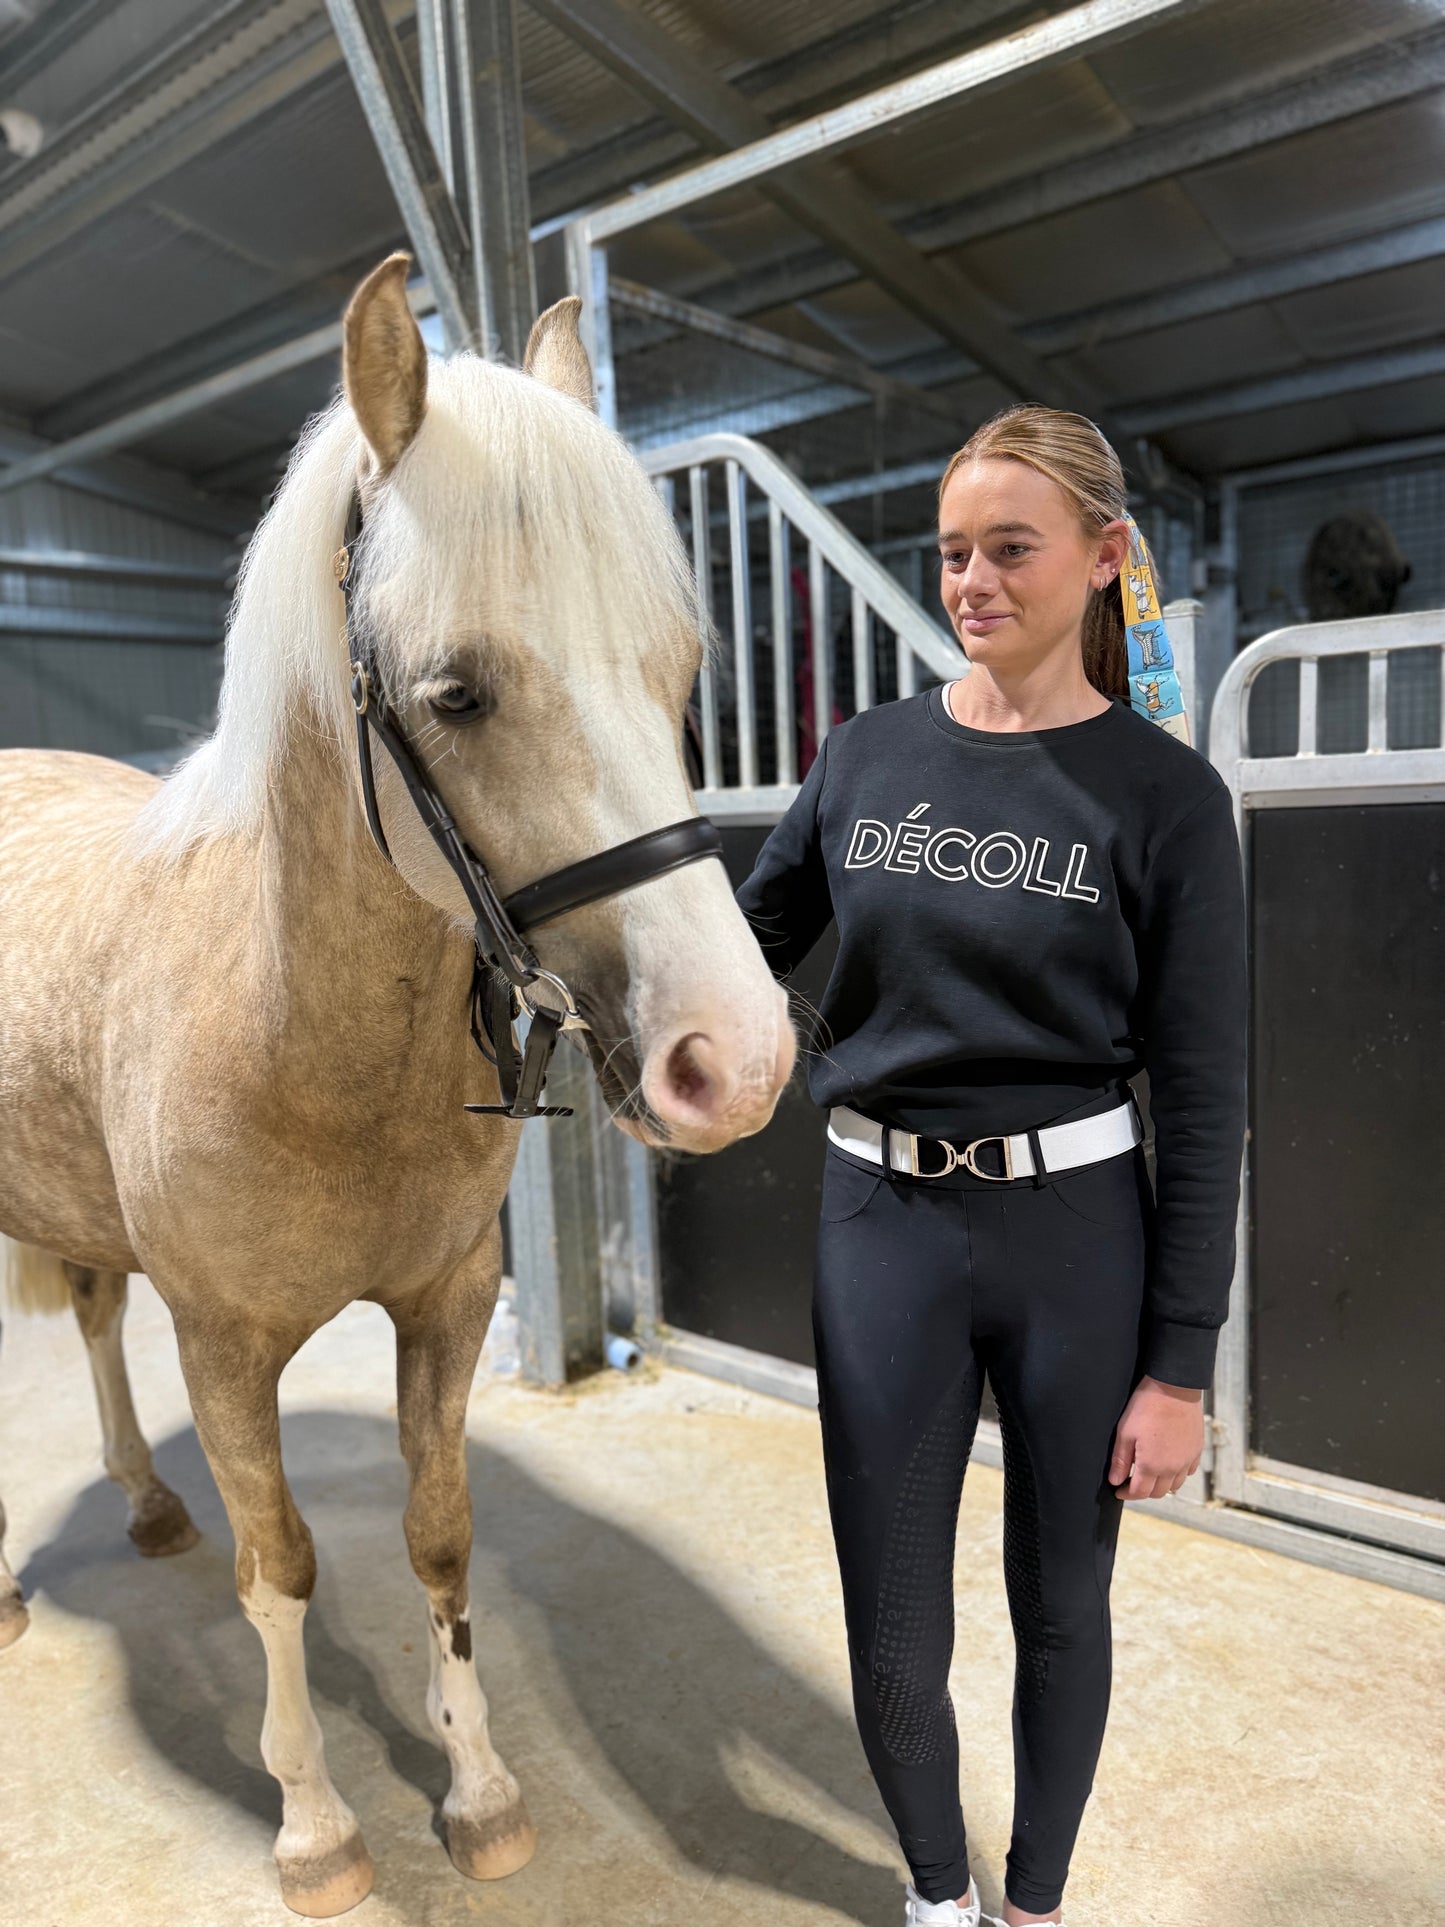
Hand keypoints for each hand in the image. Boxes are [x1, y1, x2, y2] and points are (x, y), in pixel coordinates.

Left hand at [1108, 1375, 1203, 1499]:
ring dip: (1161, 1484)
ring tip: (1149, 1473)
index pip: (1139, 1492)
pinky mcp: (1197, 1450)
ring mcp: (1187, 1460)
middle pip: (1158, 1492)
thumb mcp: (1125, 1432)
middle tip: (1131, 1481)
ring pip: (1174, 1485)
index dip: (1126, 1494)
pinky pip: (1188, 1472)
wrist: (1175, 1387)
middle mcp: (1173, 1468)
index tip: (1118, 1490)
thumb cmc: (1147, 1406)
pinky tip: (1168, 1464)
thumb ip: (1120, 1460)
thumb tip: (1115, 1480)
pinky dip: (1177, 1474)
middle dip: (1143, 1491)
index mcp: (1152, 1465)